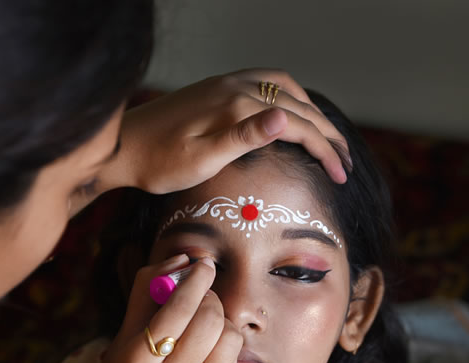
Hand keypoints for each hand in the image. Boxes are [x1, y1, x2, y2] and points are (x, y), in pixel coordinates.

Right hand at [82, 254, 242, 362]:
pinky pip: (232, 359)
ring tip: (204, 323)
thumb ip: (148, 289)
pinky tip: (205, 348)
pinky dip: (223, 344)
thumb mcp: (124, 331)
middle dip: (209, 298)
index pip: (178, 310)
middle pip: (209, 321)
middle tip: (200, 296)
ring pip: (229, 339)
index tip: (204, 264)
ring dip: (222, 321)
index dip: (195, 281)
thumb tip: (184, 258)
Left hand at [103, 68, 349, 195]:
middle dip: (327, 134)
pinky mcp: (217, 87)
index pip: (298, 126)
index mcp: (237, 107)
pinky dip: (289, 94)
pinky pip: (266, 81)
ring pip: (286, 89)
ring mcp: (227, 83)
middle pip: (299, 106)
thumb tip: (286, 117)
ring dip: (312, 111)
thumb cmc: (158, 163)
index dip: (324, 150)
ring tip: (327, 137)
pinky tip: (290, 110)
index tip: (342, 175)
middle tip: (346, 161)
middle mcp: (236, 87)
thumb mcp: (202, 159)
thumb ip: (245, 137)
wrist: (121, 146)